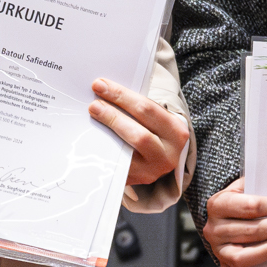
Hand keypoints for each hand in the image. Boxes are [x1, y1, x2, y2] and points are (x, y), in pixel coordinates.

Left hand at [89, 80, 190, 198]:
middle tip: (93, 104)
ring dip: (106, 134)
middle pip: (138, 135)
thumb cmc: (155, 130)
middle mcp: (167, 156)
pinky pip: (115, 166)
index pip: (147, 110)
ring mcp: (151, 172)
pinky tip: (91, 139)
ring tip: (91, 119)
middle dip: (113, 116)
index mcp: (176, 133)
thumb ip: (137, 107)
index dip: (122, 96)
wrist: (163, 158)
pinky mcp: (135, 181)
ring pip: (126, 153)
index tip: (101, 85)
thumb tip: (105, 90)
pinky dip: (102, 151)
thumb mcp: (156, 118)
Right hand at [201, 174, 266, 266]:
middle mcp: (214, 228)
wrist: (224, 211)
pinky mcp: (222, 265)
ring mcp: (218, 250)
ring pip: (241, 257)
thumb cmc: (243, 198)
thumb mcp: (247, 186)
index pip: (250, 206)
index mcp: (218, 204)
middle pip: (251, 231)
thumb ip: (264, 189)